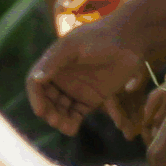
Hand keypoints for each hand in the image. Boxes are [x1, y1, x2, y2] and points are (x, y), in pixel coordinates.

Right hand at [28, 21, 148, 133]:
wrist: (130, 40)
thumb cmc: (100, 37)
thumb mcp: (74, 46)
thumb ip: (55, 61)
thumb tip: (37, 79)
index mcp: (53, 63)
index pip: (36, 84)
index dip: (35, 98)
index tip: (41, 111)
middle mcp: (62, 78)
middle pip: (47, 100)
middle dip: (48, 112)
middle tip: (56, 121)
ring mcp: (76, 89)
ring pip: (60, 110)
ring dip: (59, 120)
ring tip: (66, 127)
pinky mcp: (91, 99)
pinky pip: (76, 114)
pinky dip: (72, 122)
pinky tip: (73, 128)